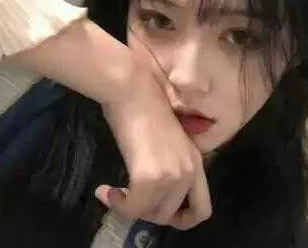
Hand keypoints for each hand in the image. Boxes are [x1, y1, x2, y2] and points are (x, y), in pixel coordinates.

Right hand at [95, 29, 211, 229]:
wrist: (133, 88)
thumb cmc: (146, 104)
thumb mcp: (167, 140)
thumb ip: (169, 163)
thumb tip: (153, 184)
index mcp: (196, 161)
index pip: (202, 209)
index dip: (182, 219)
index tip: (159, 210)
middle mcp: (189, 171)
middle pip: (173, 216)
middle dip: (150, 213)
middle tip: (131, 200)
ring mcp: (172, 175)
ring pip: (152, 215)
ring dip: (132, 209)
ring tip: (117, 193)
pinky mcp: (149, 176)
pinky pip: (132, 208)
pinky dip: (117, 205)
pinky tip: (105, 190)